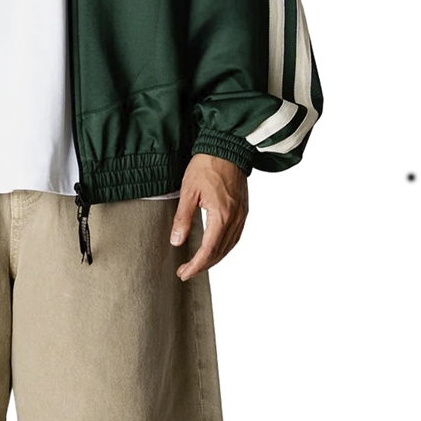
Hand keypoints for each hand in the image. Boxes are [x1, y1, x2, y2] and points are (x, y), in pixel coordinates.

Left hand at [170, 154, 247, 280]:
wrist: (228, 147)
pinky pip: (235, 237)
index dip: (195, 265)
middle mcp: (235, 219)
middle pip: (220, 253)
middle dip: (203, 265)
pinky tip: (214, 249)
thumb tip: (176, 241)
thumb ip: (183, 218)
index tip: (183, 273)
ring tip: (198, 264)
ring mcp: (242, 215)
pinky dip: (224, 248)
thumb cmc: (207, 165)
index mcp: (221, 215)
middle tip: (186, 271)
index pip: (208, 250)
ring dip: (214, 259)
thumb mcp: (188, 191)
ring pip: (229, 247)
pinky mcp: (244, 210)